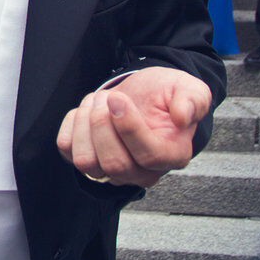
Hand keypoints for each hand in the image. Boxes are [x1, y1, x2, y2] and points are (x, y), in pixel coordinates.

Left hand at [56, 66, 211, 187]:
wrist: (142, 94)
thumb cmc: (164, 94)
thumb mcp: (189, 88)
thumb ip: (193, 100)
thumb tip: (183, 117)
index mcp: (171, 156)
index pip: (148, 156)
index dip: (129, 127)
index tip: (118, 99)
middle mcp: (142, 172)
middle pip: (114, 164)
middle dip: (102, 123)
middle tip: (107, 97)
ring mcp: (112, 169)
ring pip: (86, 162)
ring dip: (84, 124)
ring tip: (96, 102)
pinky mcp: (88, 158)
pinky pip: (66, 149)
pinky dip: (71, 124)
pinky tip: (86, 111)